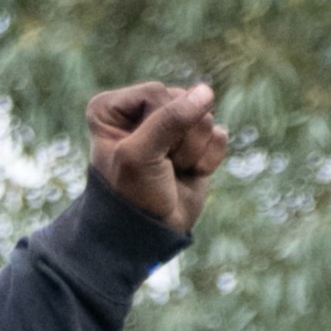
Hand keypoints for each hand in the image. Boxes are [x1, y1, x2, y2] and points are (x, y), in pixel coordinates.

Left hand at [88, 80, 226, 232]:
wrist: (148, 238)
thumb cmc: (132, 197)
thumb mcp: (139, 156)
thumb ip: (170, 118)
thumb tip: (206, 92)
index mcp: (113, 108)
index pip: (156, 92)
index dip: (158, 125)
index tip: (142, 156)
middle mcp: (143, 111)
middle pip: (182, 101)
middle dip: (177, 140)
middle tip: (159, 168)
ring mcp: (172, 125)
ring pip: (203, 117)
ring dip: (191, 152)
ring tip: (171, 171)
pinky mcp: (196, 142)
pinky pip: (218, 135)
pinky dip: (207, 161)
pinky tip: (188, 175)